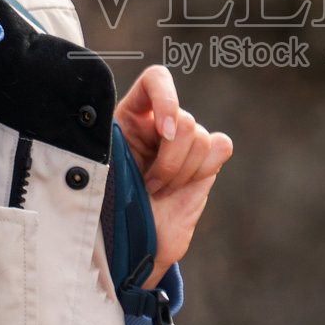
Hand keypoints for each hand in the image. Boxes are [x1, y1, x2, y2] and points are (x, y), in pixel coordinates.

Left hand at [114, 65, 232, 287]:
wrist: (132, 245)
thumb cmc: (109, 208)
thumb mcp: (104, 171)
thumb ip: (118, 144)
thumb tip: (135, 124)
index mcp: (131, 116)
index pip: (156, 80)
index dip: (166, 98)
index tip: (161, 133)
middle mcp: (159, 124)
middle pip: (183, 119)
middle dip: (170, 160)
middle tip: (150, 185)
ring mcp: (184, 142)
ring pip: (200, 136)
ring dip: (180, 172)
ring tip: (160, 190)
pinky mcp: (206, 160)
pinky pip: (220, 146)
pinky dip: (204, 168)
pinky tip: (185, 186)